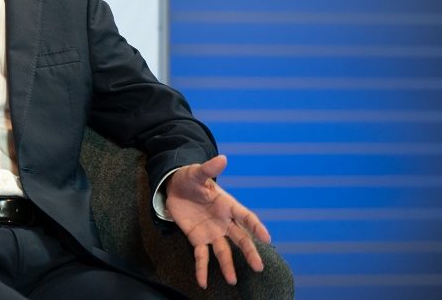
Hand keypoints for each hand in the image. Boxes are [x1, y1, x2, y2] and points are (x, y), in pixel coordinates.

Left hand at [165, 155, 271, 288]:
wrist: (174, 187)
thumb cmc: (190, 179)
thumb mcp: (196, 172)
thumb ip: (209, 169)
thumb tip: (222, 158)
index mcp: (228, 205)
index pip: (246, 217)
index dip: (256, 227)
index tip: (267, 238)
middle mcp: (223, 222)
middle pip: (240, 239)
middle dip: (249, 252)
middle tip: (258, 266)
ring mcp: (212, 232)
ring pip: (223, 251)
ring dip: (228, 265)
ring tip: (233, 280)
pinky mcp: (197, 239)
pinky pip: (201, 256)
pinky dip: (202, 269)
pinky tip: (203, 282)